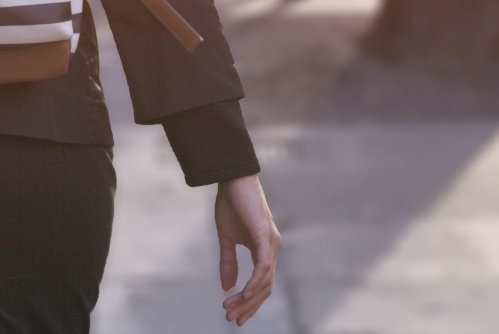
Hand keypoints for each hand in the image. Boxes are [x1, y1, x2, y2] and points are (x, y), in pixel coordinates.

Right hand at [216, 174, 279, 325]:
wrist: (232, 178)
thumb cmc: (231, 204)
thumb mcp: (226, 238)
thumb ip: (228, 262)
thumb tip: (227, 287)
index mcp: (264, 250)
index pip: (262, 284)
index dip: (249, 302)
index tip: (234, 315)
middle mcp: (272, 249)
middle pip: (265, 288)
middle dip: (249, 306)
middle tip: (232, 320)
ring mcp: (271, 243)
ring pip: (265, 282)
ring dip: (248, 299)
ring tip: (231, 309)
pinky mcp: (264, 237)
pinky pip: (263, 267)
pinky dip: (254, 283)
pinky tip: (242, 293)